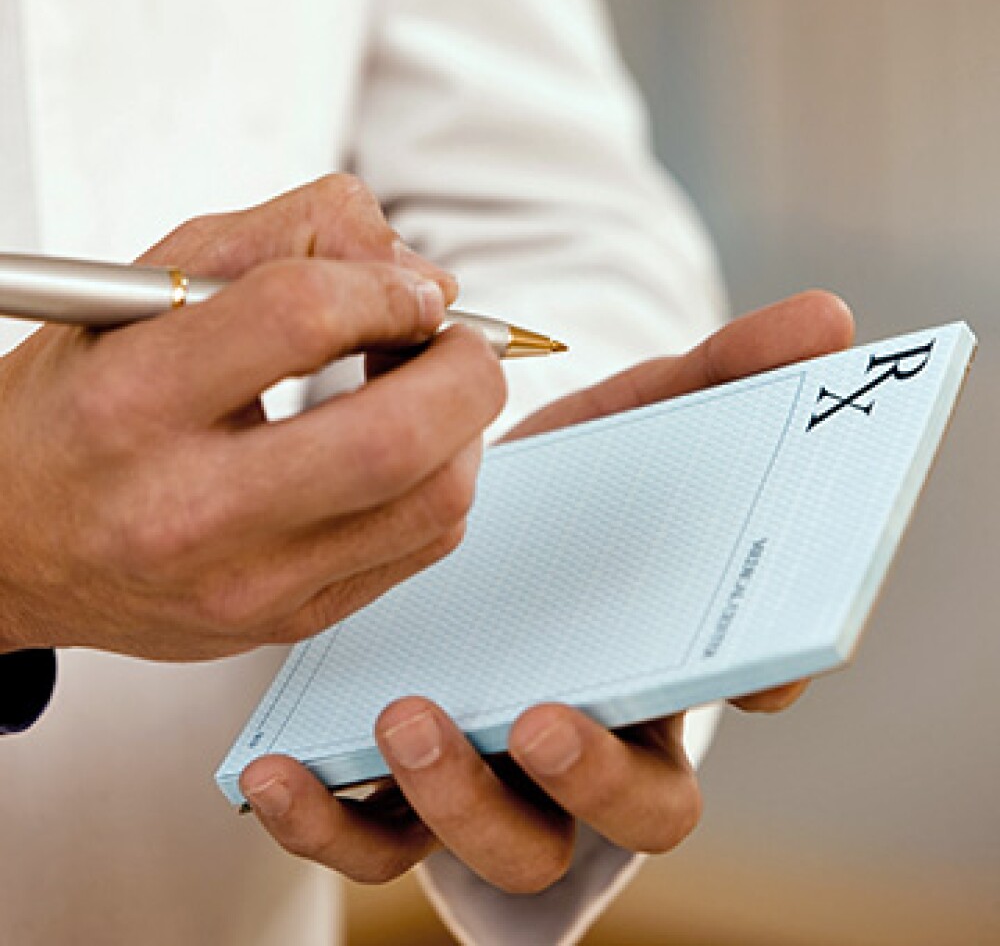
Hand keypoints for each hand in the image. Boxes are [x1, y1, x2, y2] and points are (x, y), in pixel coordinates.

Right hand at [0, 175, 505, 658]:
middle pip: (396, 437)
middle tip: (455, 340)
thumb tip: (419, 273)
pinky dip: (442, 481)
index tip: (407, 289)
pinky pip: (422, 546)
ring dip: (465, 428)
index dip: (387, 286)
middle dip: (466, 368)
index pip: (302, 317)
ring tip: (425, 392)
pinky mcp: (289, 621)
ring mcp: (246, 584)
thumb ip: (284, 240)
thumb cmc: (78, 412)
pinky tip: (401, 451)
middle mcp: (186, 511)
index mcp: (130, 403)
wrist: (11, 547)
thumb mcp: (144, 291)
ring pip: (433, 502)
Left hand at [239, 290, 853, 888]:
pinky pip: (377, 845)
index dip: (764, 680)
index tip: (755, 657)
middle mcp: (593, 733)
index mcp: (660, 649)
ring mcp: (496, 776)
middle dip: (599, 777)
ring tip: (407, 715)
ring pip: (512, 847)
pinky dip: (332, 821)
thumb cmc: (550, 492)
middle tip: (540, 716)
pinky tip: (279, 768)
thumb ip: (715, 375)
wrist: (418, 521)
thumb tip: (828, 314)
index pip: (741, 691)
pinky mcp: (399, 794)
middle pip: (642, 807)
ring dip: (464, 804)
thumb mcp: (620, 423)